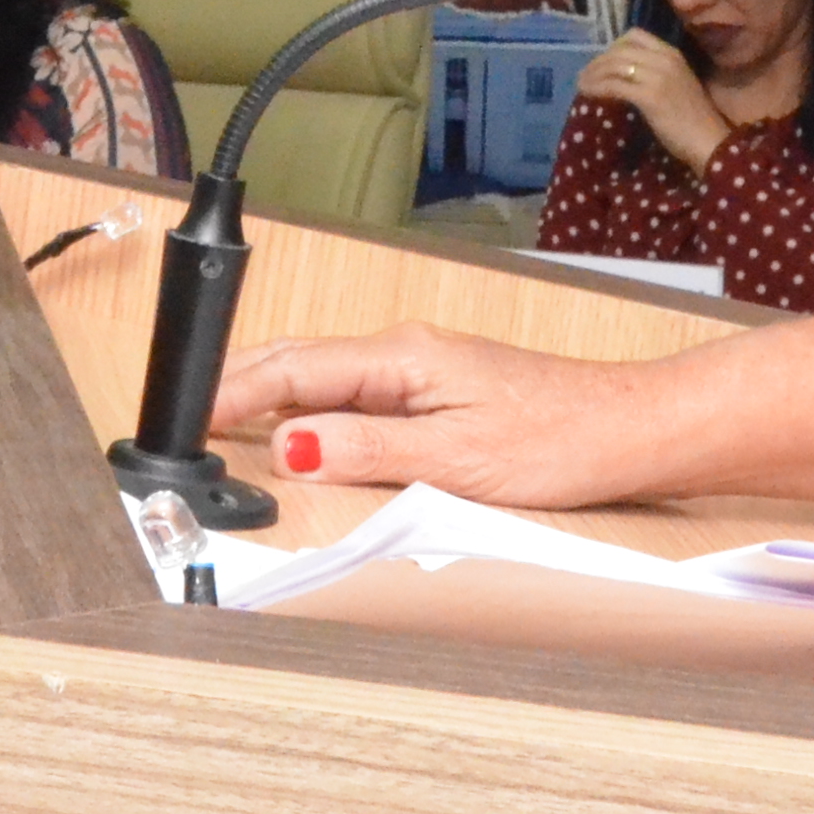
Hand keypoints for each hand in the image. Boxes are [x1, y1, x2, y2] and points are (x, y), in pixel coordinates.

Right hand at [208, 325, 656, 506]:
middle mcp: (406, 354)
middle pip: (298, 361)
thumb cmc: (560, 440)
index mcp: (401, 359)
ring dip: (270, 392)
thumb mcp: (455, 459)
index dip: (233, 392)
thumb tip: (292, 445)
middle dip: (237, 383)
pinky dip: (310, 404)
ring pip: (323, 373)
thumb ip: (368, 450)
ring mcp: (422, 369)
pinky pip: (352, 390)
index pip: (294, 370)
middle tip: (183, 415)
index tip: (186, 413)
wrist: (629, 429)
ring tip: (220, 418)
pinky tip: (300, 427)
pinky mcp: (438, 390)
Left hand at [578, 29, 728, 175]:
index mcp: (672, 54)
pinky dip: (597, 88)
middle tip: (585, 74)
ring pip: (614, 66)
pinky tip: (588, 94)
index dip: (613, 46)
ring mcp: (657, 76)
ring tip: (581, 84)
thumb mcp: (677, 84)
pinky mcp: (649, 96)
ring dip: (593, 74)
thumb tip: (626, 74)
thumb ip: (656, 73)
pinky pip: (614, 85)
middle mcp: (665, 59)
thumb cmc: (694, 118)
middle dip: (598, 61)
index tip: (603, 60)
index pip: (635, 35)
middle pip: (620, 50)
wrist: (709, 140)